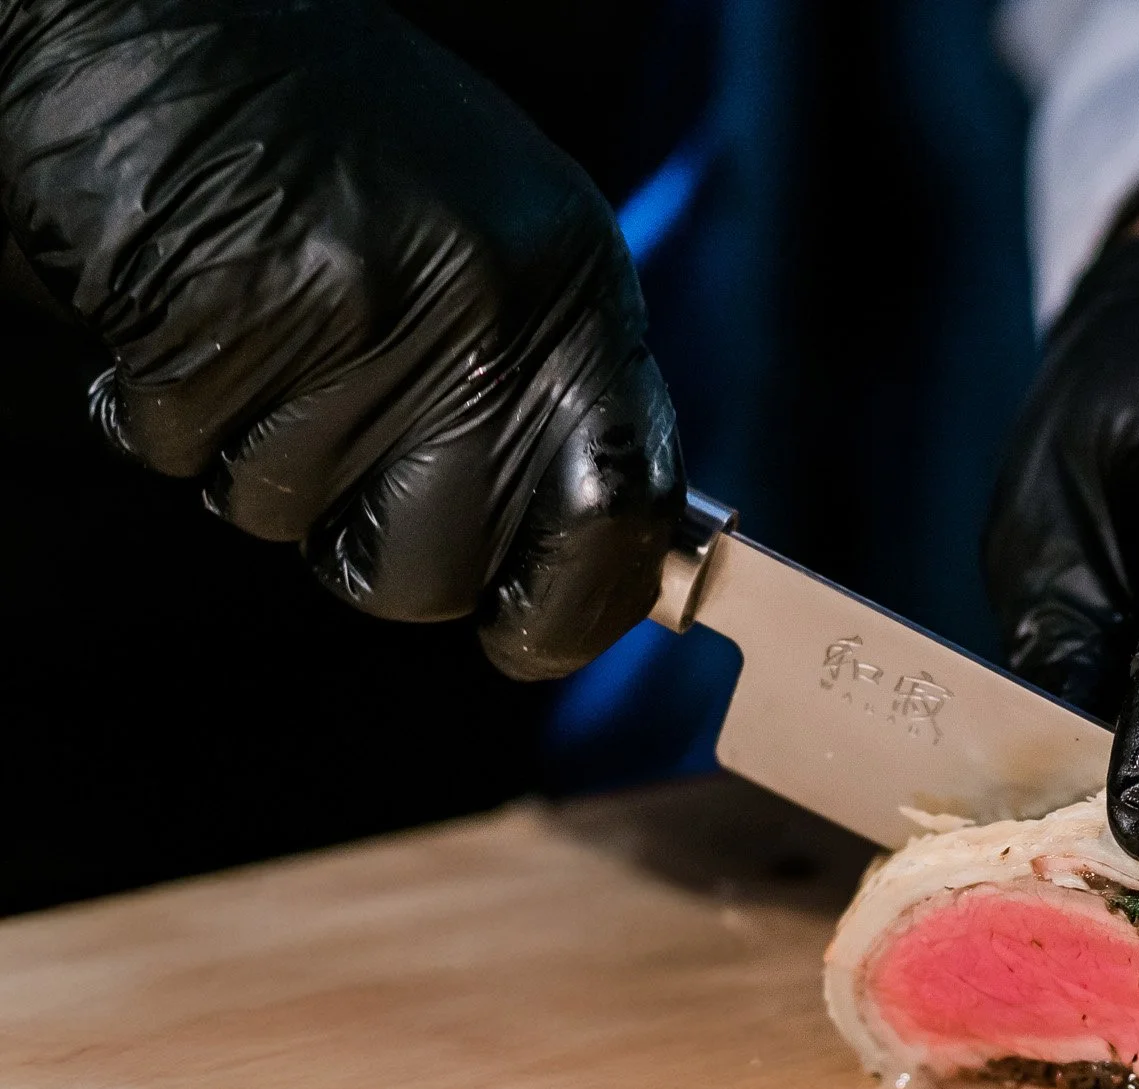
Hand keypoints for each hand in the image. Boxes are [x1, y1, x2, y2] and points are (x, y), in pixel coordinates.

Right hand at [0, 0, 679, 678]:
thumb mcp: (502, 253)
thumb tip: (604, 563)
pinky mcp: (228, 316)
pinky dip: (164, 404)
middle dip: (369, 543)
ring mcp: (361, 315)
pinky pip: (183, 454)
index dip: (572, 607)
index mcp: (574, 296)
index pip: (623, 514)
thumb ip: (552, 397)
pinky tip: (189, 305)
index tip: (527, 627)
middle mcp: (489, 310)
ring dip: (254, 452)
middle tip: (336, 431)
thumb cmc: (341, 148)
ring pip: (290, 522)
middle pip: (433, 572)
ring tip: (263, 328)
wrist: (177, 17)